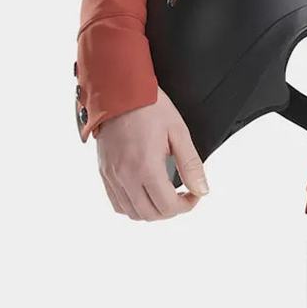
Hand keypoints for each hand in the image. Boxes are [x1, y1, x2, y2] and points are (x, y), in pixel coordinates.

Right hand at [96, 87, 208, 219]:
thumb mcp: (179, 133)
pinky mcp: (104, 173)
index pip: (167, 206)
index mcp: (146, 167)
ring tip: (166, 195)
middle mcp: (125, 176)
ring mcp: (111, 176)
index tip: (195, 194)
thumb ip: (191, 165)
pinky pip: (116, 203)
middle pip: (150, 214)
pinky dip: (133, 207)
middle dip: (172, 210)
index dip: (187, 206)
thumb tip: (202, 190)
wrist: (120, 92)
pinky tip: (145, 194)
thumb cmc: (151, 108)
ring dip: (152, 211)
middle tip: (184, 195)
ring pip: (132, 213)